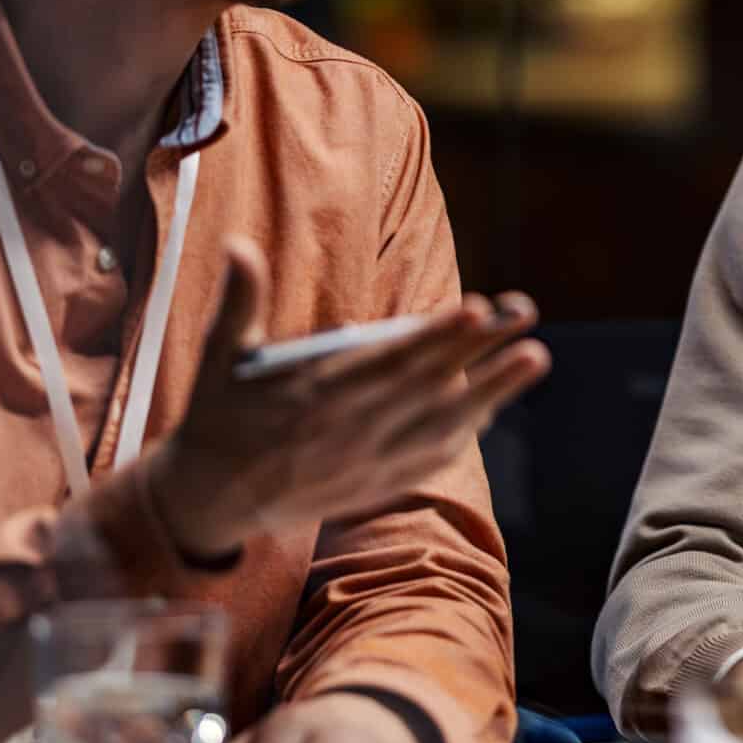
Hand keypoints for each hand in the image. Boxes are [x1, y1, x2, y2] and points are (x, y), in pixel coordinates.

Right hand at [146, 236, 549, 559]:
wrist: (208, 498)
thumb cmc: (218, 414)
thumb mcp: (217, 357)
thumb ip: (238, 301)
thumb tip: (238, 244)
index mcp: (312, 395)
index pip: (386, 360)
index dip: (434, 336)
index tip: (475, 308)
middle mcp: (345, 431)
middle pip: (426, 386)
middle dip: (479, 351)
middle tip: (526, 317)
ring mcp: (363, 463)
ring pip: (439, 425)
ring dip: (490, 393)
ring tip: (534, 358)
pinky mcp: (370, 487)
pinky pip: (426, 460)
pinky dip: (462, 435)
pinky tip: (493, 409)